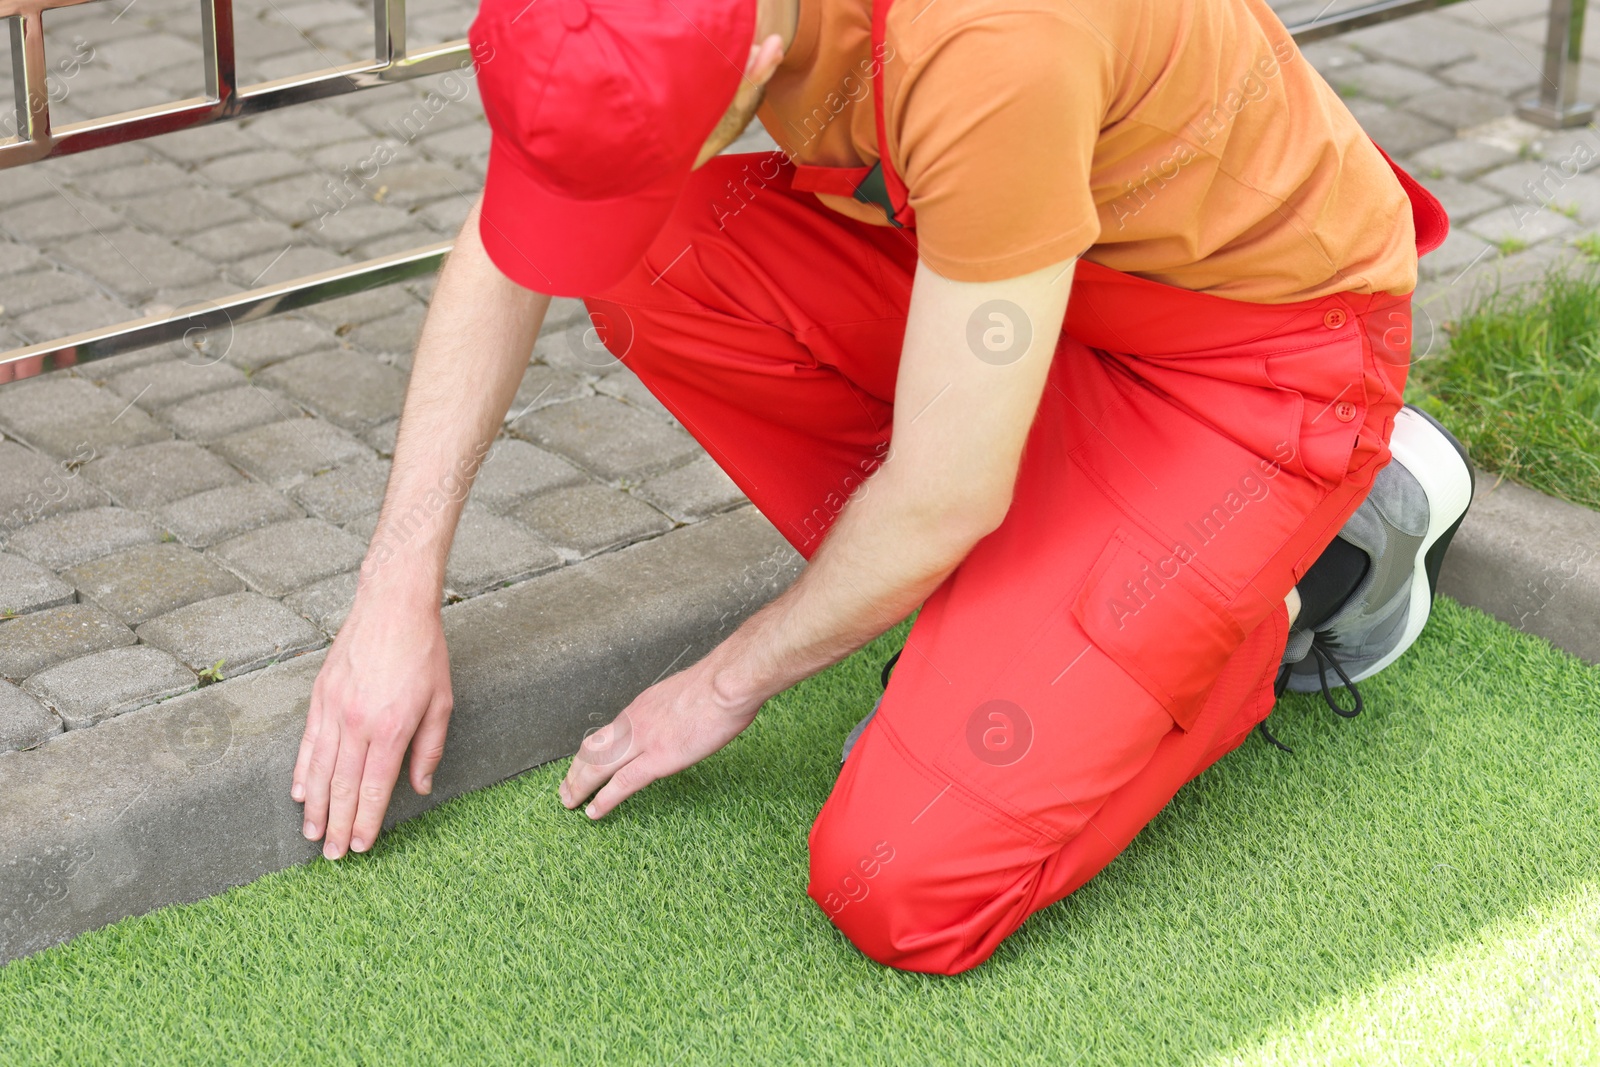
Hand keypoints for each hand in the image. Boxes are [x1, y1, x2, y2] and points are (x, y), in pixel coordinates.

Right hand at [293, 588, 452, 858]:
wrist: (393, 606)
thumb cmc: (423, 653)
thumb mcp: (441, 702)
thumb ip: (429, 748)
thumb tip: (420, 787)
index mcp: (393, 728)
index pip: (375, 788)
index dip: (367, 821)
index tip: (361, 846)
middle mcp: (359, 723)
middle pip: (344, 787)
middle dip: (339, 825)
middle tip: (333, 856)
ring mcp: (334, 709)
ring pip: (321, 770)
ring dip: (316, 808)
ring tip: (314, 835)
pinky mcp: (320, 696)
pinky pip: (308, 743)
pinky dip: (303, 772)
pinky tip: (301, 794)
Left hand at [559, 657, 762, 818]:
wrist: (728, 683)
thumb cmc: (719, 685)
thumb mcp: (684, 693)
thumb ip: (672, 711)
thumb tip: (676, 721)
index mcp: (642, 707)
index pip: (605, 733)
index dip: (588, 752)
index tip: (580, 766)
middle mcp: (634, 723)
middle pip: (592, 750)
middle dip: (575, 772)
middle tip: (564, 790)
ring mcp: (643, 741)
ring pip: (598, 767)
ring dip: (580, 786)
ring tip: (569, 803)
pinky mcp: (658, 758)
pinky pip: (622, 783)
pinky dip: (603, 799)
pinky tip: (594, 811)